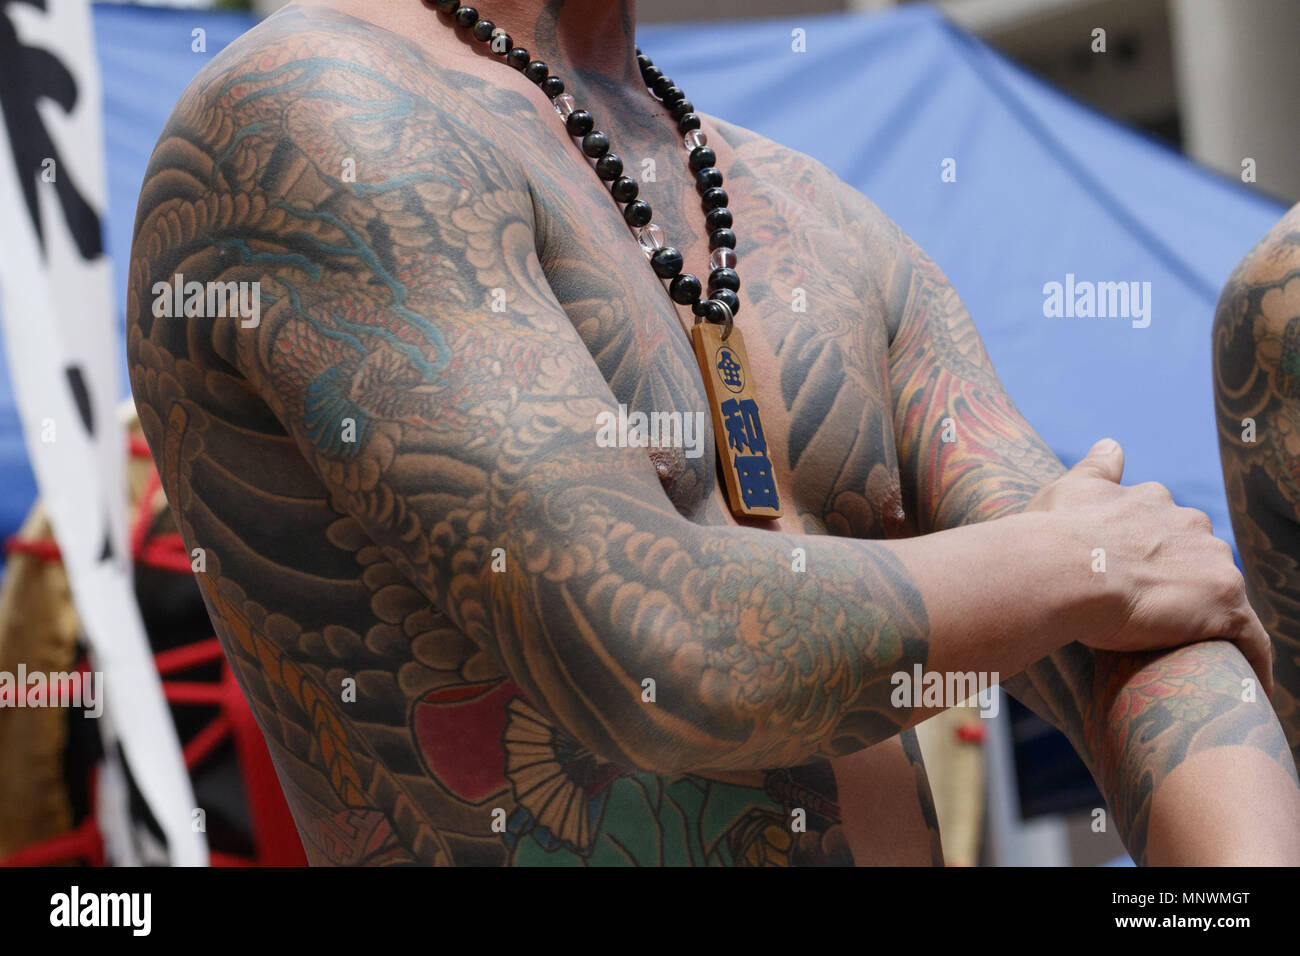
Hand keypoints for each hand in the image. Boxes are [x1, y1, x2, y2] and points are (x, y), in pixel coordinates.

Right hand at [1026, 438, 1272, 695]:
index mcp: (1153, 502)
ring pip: (1223, 593)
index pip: (1168, 527)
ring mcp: (1211, 564)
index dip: (1153, 552)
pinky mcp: (1224, 606)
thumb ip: (1097, 468)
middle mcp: (1190, 524)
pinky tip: (1247, 682)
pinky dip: (1250, 658)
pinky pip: (1250, 637)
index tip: (1137, 574)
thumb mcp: (1069, 488)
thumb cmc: (1053, 533)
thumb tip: (1113, 445)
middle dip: (1184, 580)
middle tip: (1153, 615)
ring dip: (1211, 615)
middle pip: (1200, 557)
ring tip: (1191, 651)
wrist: (1062, 569)